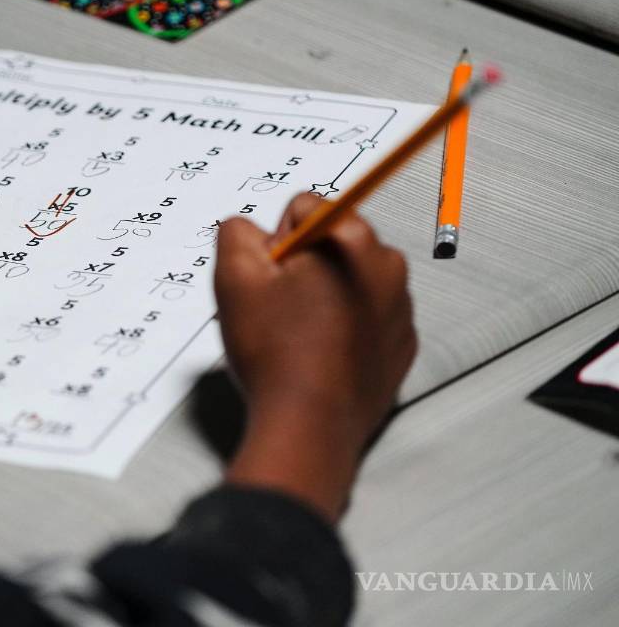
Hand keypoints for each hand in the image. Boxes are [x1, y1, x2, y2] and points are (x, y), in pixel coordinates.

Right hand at [214, 194, 415, 520]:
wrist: (309, 425)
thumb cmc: (277, 355)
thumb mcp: (233, 278)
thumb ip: (236, 232)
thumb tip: (247, 229)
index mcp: (350, 239)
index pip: (303, 207)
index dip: (274, 242)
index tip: (270, 276)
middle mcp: (387, 266)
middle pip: (330, 243)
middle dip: (302, 267)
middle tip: (278, 307)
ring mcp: (400, 308)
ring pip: (348, 281)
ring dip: (322, 297)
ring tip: (297, 335)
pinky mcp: (400, 343)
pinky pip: (366, 317)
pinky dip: (343, 328)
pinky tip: (318, 353)